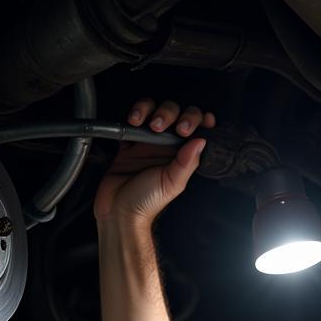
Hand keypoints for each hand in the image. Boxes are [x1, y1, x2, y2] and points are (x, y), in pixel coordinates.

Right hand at [93, 99, 216, 226]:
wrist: (119, 211)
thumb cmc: (147, 204)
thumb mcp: (172, 183)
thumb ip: (187, 163)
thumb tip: (201, 141)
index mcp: (181, 156)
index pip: (195, 130)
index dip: (196, 120)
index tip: (189, 123)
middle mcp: (165, 147)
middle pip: (174, 114)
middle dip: (170, 113)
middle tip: (162, 126)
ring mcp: (146, 144)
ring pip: (153, 112)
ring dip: (149, 109)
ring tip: (144, 122)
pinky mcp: (128, 145)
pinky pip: (132, 122)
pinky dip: (132, 116)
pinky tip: (132, 123)